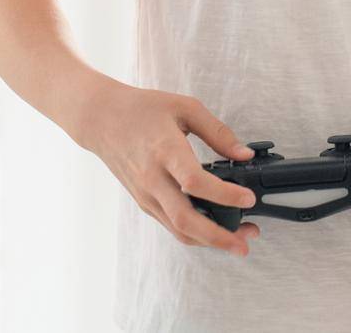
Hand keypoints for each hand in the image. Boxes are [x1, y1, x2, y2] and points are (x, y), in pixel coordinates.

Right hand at [76, 83, 260, 255]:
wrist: (101, 120)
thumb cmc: (143, 109)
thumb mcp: (186, 108)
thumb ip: (218, 132)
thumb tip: (244, 155)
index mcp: (165, 151)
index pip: (195, 182)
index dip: (224, 195)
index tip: (249, 199)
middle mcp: (153, 179)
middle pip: (186, 219)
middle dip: (218, 237)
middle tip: (246, 243)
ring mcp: (146, 194)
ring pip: (178, 229)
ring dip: (209, 240)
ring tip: (238, 240)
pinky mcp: (143, 201)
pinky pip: (171, 224)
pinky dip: (194, 233)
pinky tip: (215, 229)